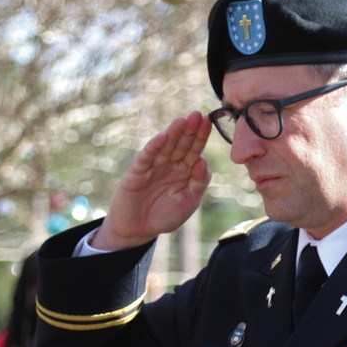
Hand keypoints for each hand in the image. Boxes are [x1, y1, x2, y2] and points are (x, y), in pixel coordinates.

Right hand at [93, 111, 211, 249]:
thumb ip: (198, 183)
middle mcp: (169, 165)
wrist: (138, 230)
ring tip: (182, 121)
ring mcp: (153, 167)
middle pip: (181, 145)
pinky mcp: (137, 172)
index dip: (201, 137)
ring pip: (165, 147)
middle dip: (189, 131)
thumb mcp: (188, 202)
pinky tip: (161, 137)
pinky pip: (146, 158)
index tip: (209, 121)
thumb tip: (203, 161)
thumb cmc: (164, 216)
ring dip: (173, 134)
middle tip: (197, 115)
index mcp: (184, 171)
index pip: (194, 150)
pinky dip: (153, 148)